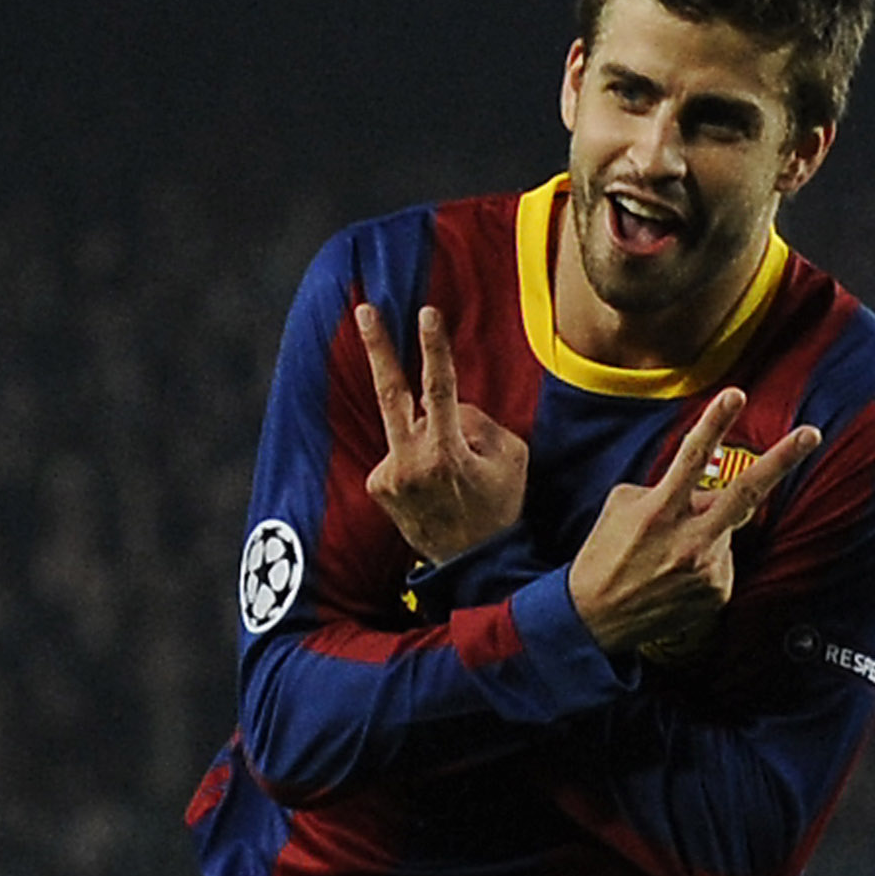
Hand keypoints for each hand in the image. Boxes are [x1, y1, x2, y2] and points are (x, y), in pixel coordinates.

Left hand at [357, 304, 527, 566]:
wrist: (473, 565)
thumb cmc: (499, 508)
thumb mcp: (511, 460)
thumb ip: (479, 423)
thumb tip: (447, 405)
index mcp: (447, 453)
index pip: (440, 389)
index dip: (434, 349)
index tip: (426, 314)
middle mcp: (410, 463)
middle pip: (391, 394)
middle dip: (380, 348)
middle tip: (364, 310)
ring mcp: (389, 477)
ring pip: (406, 428)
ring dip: (426, 435)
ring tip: (448, 475)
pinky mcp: (378, 487)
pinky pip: (398, 452)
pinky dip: (415, 455)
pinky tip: (430, 484)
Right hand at [565, 388, 819, 659]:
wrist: (594, 622)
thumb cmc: (603, 557)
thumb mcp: (621, 508)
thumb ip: (662, 488)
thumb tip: (696, 486)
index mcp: (660, 511)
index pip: (692, 457)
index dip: (716, 422)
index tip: (737, 394)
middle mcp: (689, 540)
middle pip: (746, 493)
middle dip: (782, 460)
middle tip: (811, 434)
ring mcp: (708, 570)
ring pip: (727, 529)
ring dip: (707, 530)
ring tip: (667, 556)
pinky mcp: (718, 593)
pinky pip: (723, 560)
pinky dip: (706, 559)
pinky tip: (676, 575)